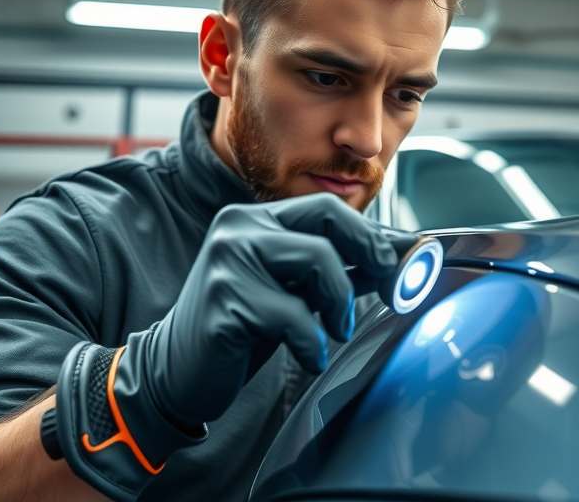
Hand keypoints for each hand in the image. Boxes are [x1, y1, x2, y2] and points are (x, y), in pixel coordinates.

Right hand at [142, 193, 400, 424]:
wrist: (177, 369)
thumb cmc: (242, 327)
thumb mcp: (295, 290)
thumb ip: (341, 270)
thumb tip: (400, 256)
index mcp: (256, 220)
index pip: (328, 208)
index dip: (372, 235)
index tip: (401, 263)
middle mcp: (239, 228)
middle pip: (328, 220)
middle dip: (369, 252)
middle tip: (388, 286)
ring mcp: (228, 261)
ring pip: (318, 262)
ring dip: (340, 304)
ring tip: (334, 331)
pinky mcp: (223, 301)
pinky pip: (293, 316)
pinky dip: (312, 343)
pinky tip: (308, 356)